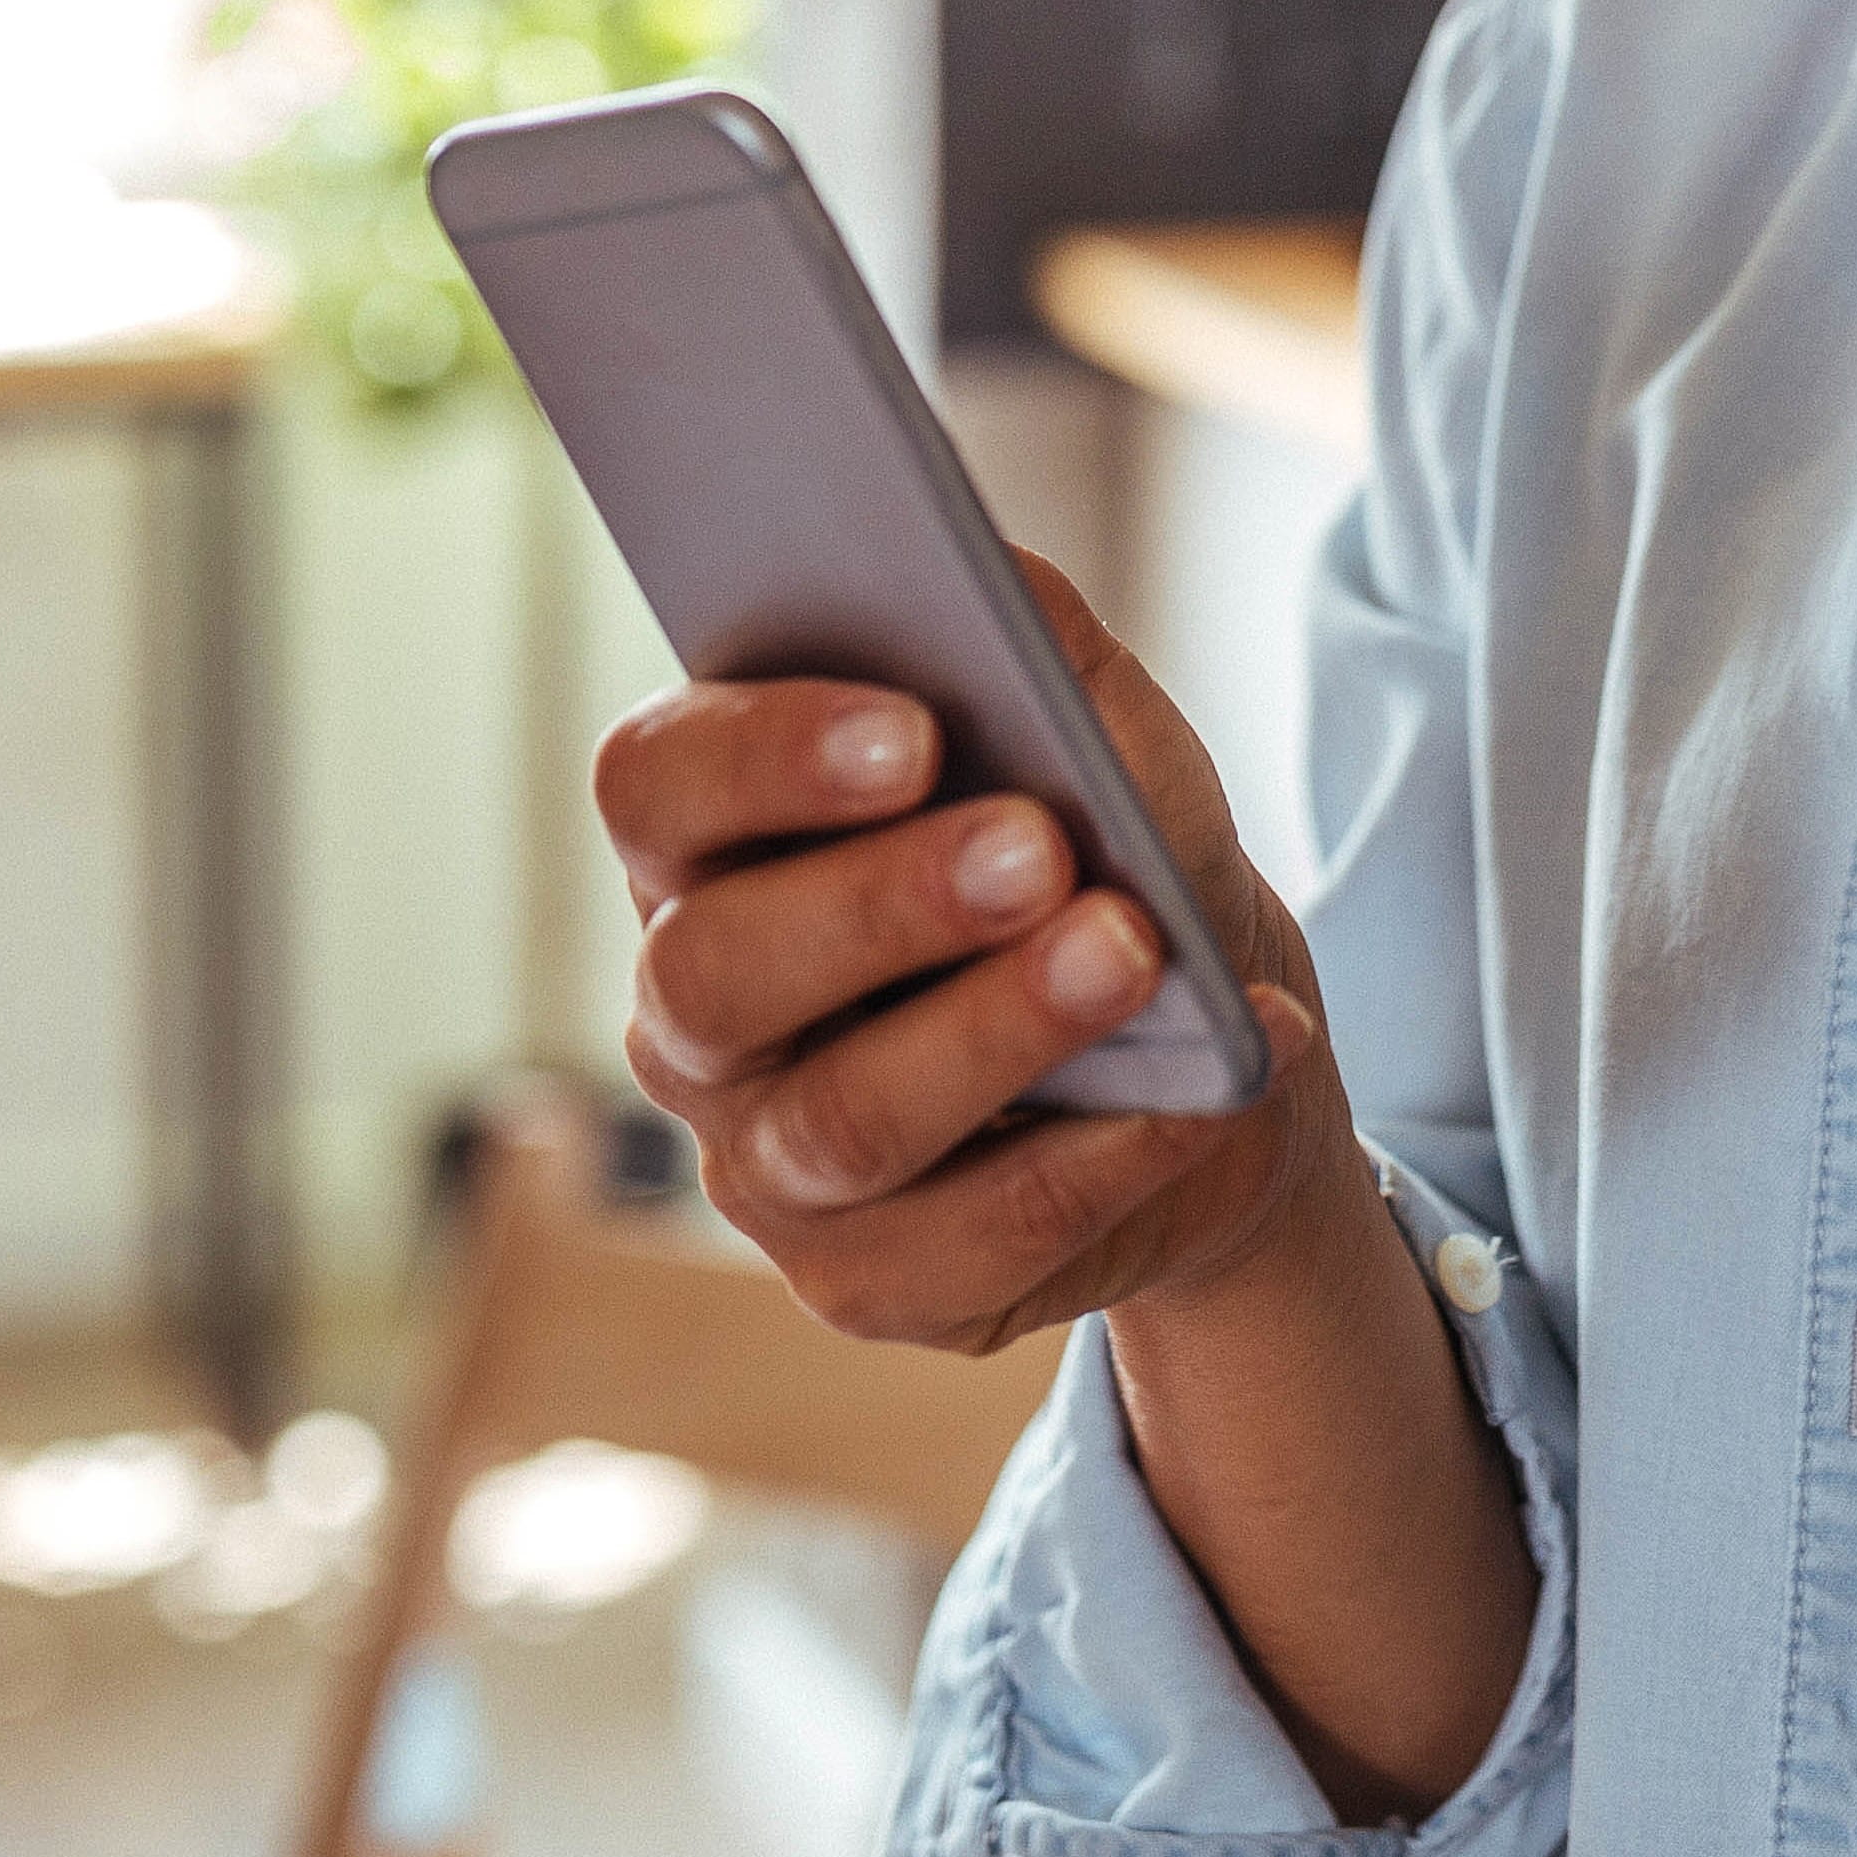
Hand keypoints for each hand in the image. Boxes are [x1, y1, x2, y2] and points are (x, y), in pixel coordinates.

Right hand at [600, 552, 1350, 1359]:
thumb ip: (1038, 645)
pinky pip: (958, 1247)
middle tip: (1041, 852)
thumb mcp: (1100, 735)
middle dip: (885, 906)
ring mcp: (763, 1164)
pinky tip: (1190, 1101)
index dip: (762, 756)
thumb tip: (997, 574)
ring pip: (838, 1121)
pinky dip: (1091, 1168)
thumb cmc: (1109, 853)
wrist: (1202, 1044)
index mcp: (710, 844)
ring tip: (1136, 956)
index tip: (911, 728)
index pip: (654, 787)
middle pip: (717, 969)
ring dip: (997, 1035)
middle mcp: (695, 1011)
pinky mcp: (863, 1282)